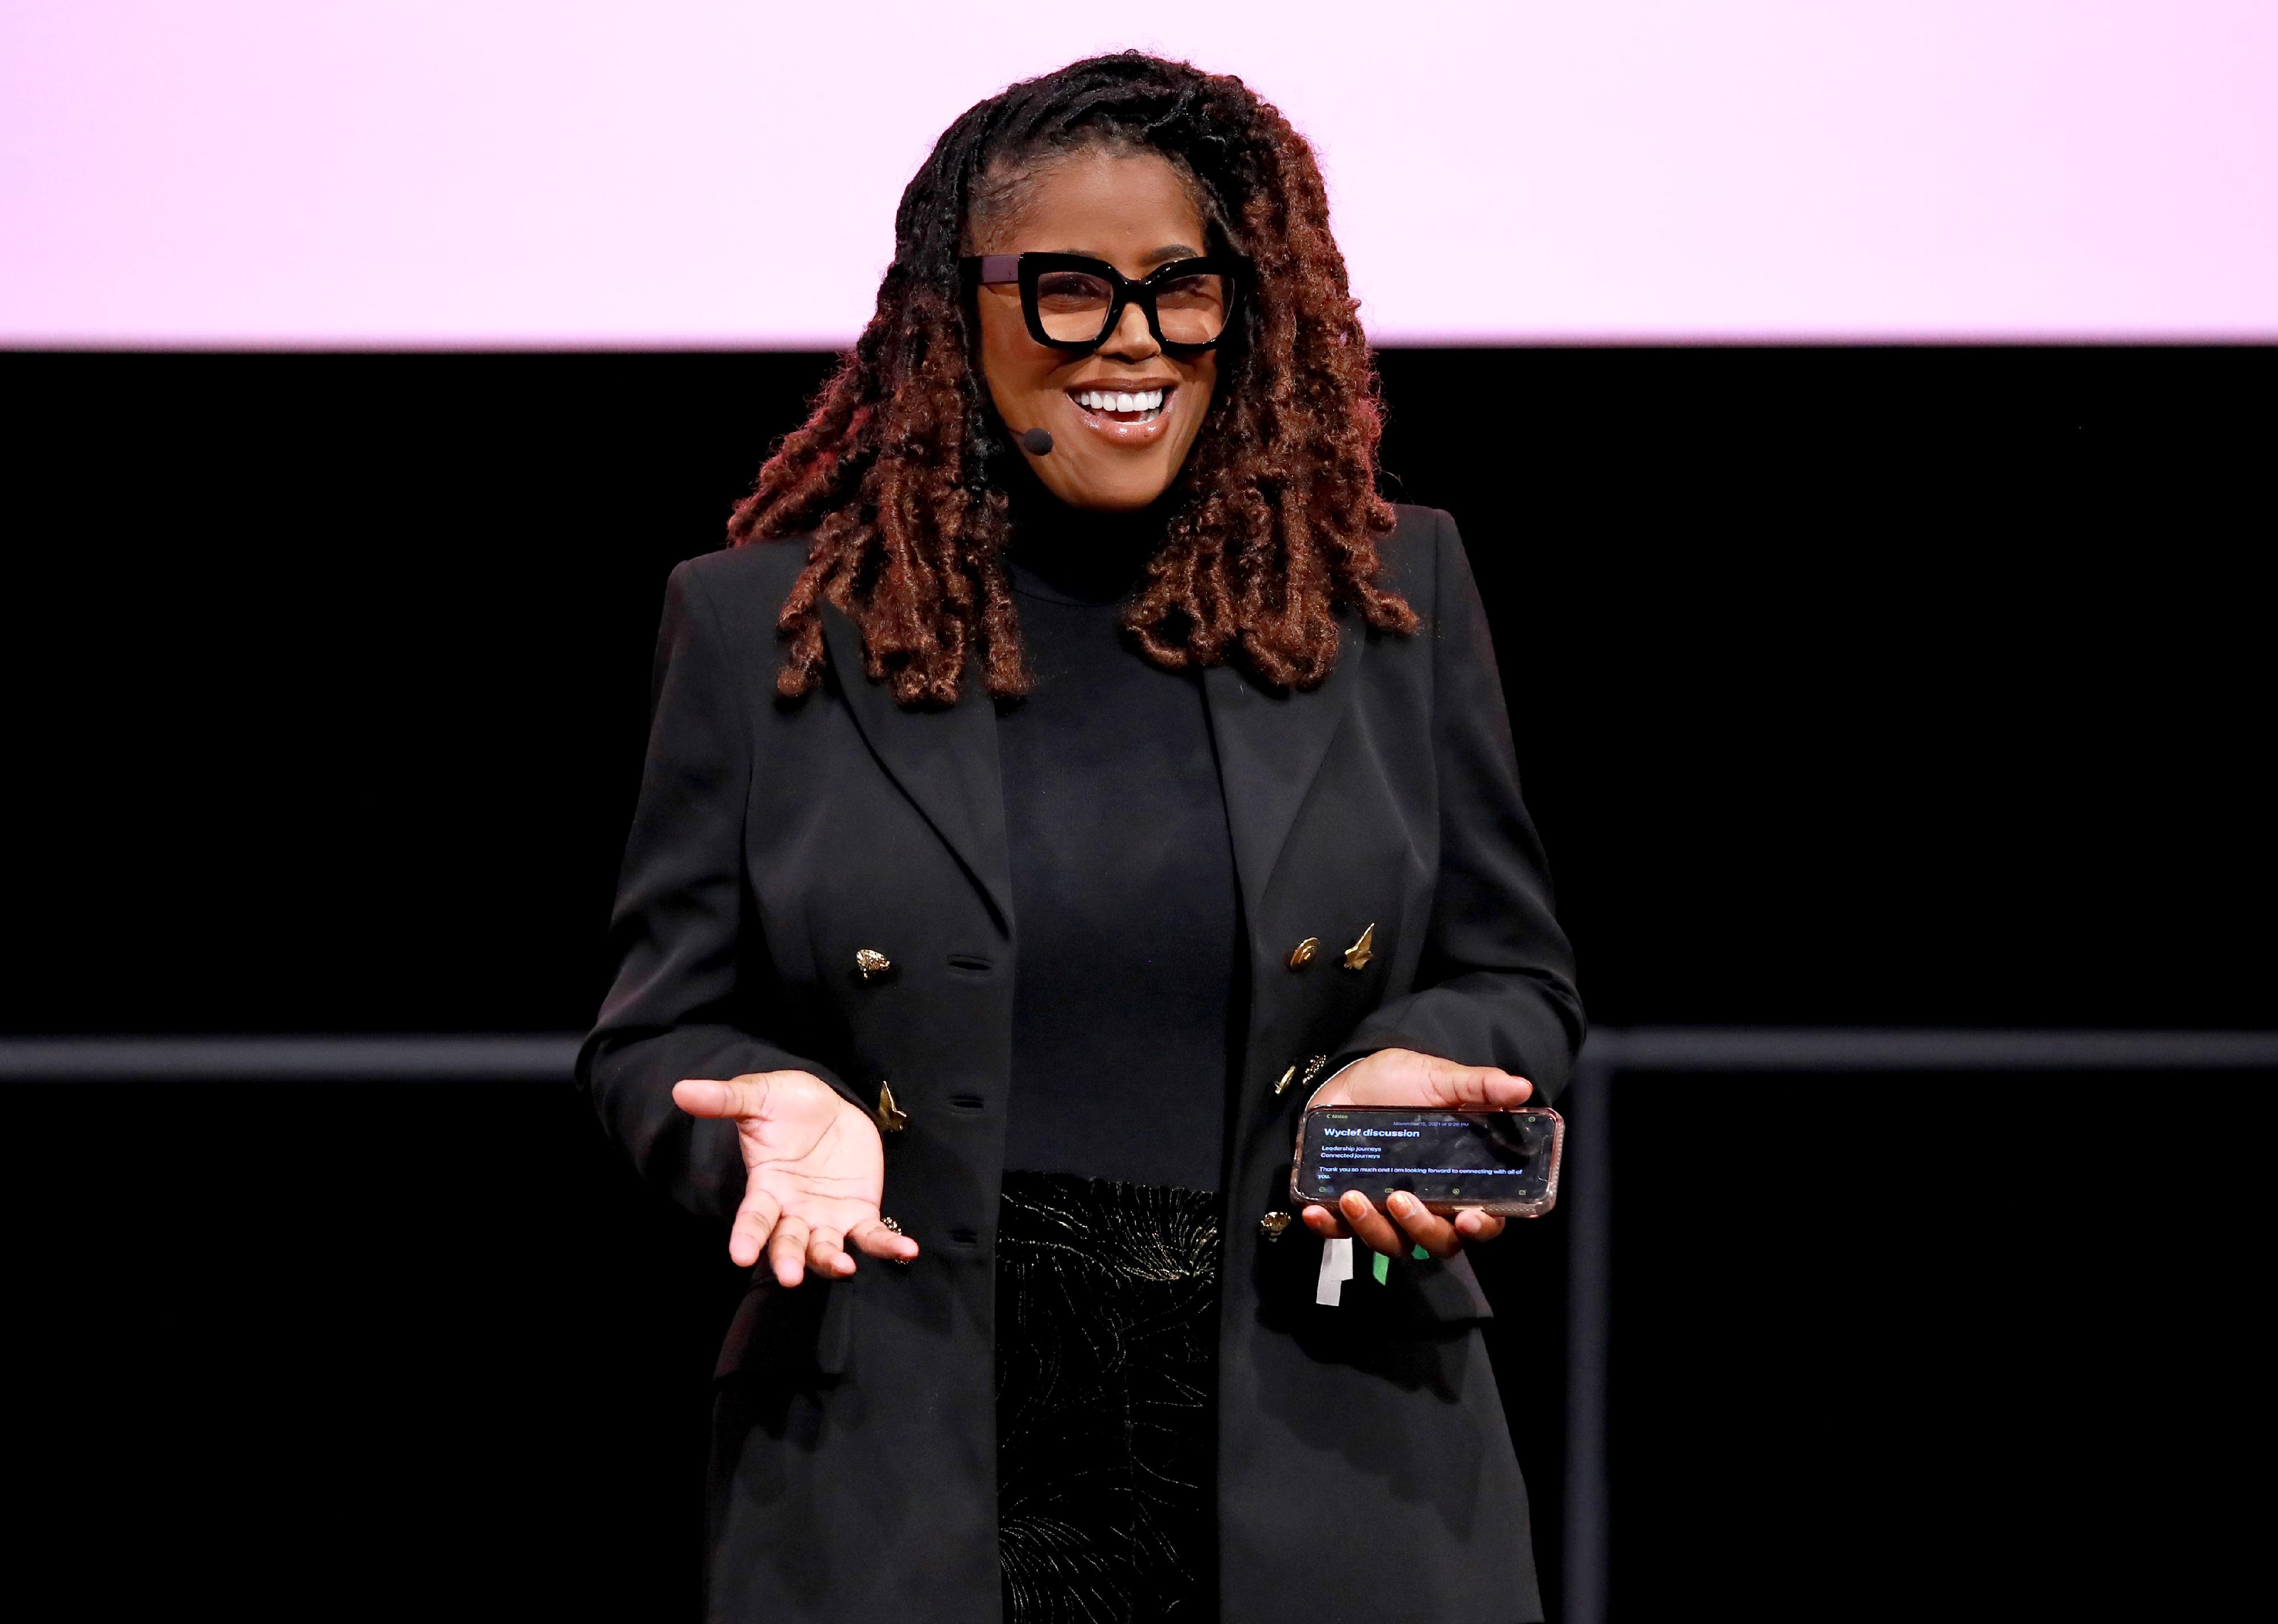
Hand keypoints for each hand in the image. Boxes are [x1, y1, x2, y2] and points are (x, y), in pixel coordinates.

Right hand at [672, 1071, 919, 1284]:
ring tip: (844, 1268)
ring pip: (826, 1249)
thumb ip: (723, 1099)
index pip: (753, 1218)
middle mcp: (794, 1211)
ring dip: (833, 1262)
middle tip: (790, 1276)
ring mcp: (827, 1217)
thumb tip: (680, 1090)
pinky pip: (873, 1236)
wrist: (828, 1105)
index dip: (746, 1237)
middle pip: (787, 1243)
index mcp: (766, 1188)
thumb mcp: (756, 1097)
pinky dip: (888, 1246)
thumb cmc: (786, 1104)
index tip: (739, 1256)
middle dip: (787, 1259)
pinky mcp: (859, 1213)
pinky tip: (906, 1251)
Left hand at [1298, 1048, 1533, 1259]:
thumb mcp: (1440, 1079)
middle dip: (1422, 1229)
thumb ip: (1479, 1087)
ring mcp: (1386, 1209)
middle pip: (1438, 1241)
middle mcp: (1427, 1202)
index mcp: (1459, 1179)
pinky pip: (1340, 1232)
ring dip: (1372, 1229)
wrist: (1348, 1077)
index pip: (1482, 1219)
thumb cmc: (1401, 1082)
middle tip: (1400, 1199)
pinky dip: (1328, 1227)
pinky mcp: (1346, 1208)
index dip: (1481, 1227)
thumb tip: (1521, 1087)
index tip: (1469, 1218)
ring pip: (1391, 1243)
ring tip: (1352, 1197)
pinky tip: (1316, 1211)